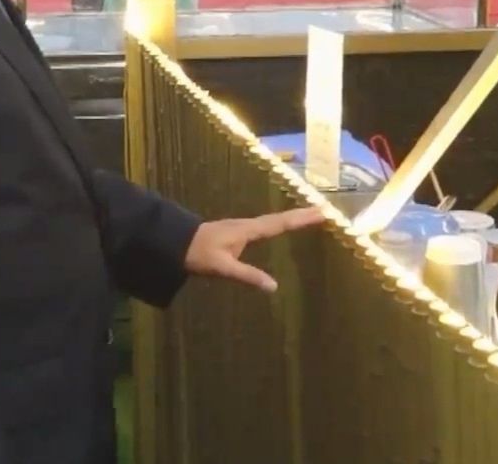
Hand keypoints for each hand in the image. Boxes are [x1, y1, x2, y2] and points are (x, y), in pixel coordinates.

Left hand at [183, 206, 324, 292]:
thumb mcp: (223, 268)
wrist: (175, 243)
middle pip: (279, 219)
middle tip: (322, 211)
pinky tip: (277, 229)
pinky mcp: (236, 233)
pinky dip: (277, 224)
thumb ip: (247, 276)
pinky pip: (264, 226)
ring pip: (271, 221)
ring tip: (308, 216)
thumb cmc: (198, 254)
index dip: (301, 219)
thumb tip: (274, 286)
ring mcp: (241, 228)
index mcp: (247, 230)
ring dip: (290, 218)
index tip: (322, 212)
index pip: (279, 223)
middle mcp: (247, 225)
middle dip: (300, 215)